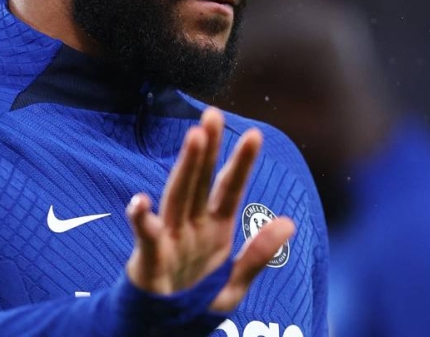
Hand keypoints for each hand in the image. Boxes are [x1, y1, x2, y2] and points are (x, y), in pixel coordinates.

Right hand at [124, 107, 294, 311]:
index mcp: (214, 229)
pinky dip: (140, 218)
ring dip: (185, 167)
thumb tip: (289, 222)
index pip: (230, 189)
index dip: (242, 163)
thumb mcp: (233, 284)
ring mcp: (168, 238)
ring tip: (194, 138)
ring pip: (177, 196)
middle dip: (207, 148)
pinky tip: (140, 201)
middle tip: (212, 115)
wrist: (159, 333)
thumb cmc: (192, 305)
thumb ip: (258, 255)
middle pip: (200, 181)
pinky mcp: (148, 259)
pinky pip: (145, 236)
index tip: (256, 134)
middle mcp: (190, 225)